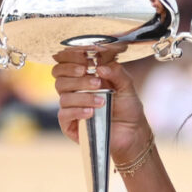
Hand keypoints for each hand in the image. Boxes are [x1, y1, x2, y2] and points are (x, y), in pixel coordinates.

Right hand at [54, 47, 153, 166]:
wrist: (132, 132)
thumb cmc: (127, 107)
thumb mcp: (126, 86)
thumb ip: (116, 72)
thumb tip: (100, 67)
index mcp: (83, 76)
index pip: (64, 62)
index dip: (70, 59)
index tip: (85, 60)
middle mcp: (73, 90)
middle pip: (59, 77)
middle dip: (77, 78)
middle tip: (96, 82)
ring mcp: (70, 107)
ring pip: (64, 97)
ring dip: (83, 97)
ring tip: (102, 101)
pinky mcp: (69, 125)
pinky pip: (64, 115)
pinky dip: (77, 111)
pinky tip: (91, 112)